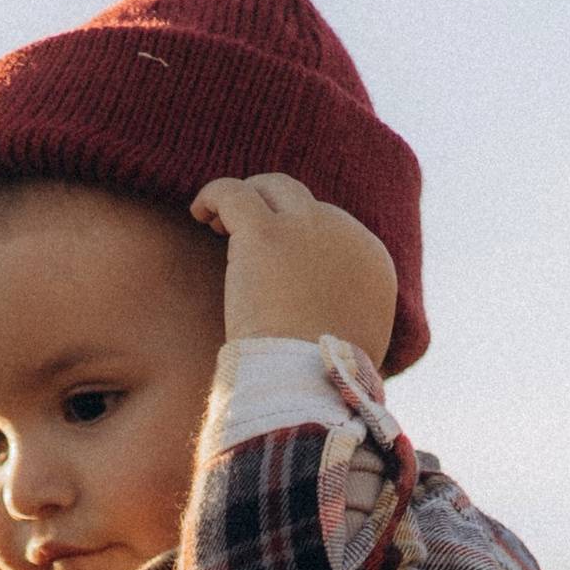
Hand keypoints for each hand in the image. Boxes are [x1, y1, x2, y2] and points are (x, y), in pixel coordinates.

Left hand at [190, 172, 396, 365]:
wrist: (307, 382)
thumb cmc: (322, 381)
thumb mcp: (355, 348)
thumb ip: (345, 324)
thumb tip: (328, 335)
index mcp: (370, 259)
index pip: (332, 230)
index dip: (299, 239)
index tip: (275, 263)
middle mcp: (344, 233)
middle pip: (303, 202)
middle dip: (273, 212)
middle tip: (239, 236)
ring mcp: (306, 227)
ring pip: (272, 188)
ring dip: (247, 198)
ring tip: (218, 222)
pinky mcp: (265, 233)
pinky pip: (234, 193)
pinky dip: (215, 194)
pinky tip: (199, 210)